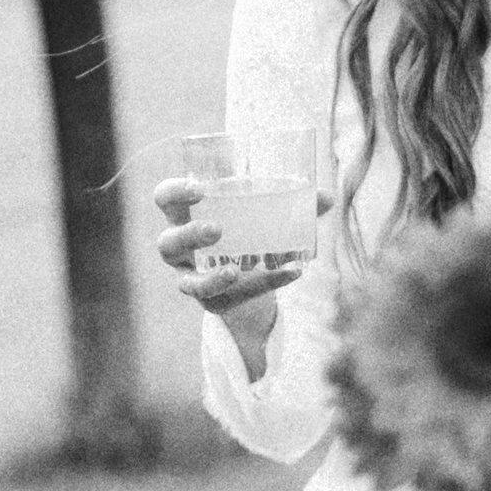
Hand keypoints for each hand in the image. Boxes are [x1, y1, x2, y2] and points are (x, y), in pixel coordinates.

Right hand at [153, 176, 319, 313]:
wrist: (245, 280)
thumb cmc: (246, 233)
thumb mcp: (262, 216)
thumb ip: (292, 205)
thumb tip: (325, 196)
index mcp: (185, 216)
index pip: (165, 199)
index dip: (175, 192)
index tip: (201, 188)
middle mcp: (180, 249)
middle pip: (168, 242)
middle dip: (189, 236)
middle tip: (217, 229)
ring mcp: (191, 278)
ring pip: (188, 283)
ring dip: (210, 278)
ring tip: (234, 271)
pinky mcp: (212, 302)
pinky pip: (230, 300)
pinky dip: (262, 286)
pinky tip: (289, 273)